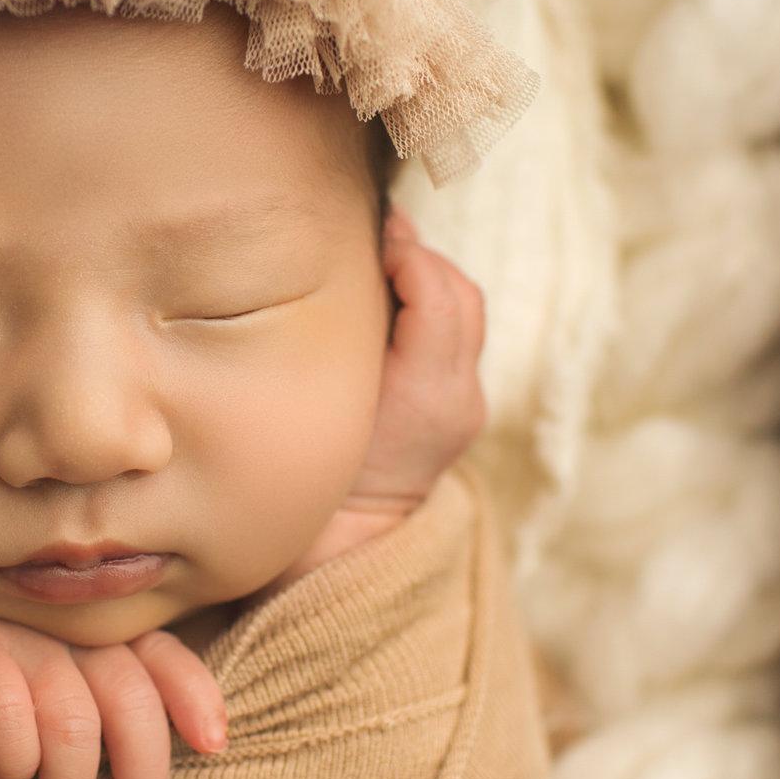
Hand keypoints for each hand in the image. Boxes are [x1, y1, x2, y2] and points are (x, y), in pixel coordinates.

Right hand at [0, 617, 227, 778]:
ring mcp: (17, 631)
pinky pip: (6, 711)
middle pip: (130, 703)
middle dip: (140, 778)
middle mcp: (68, 622)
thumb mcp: (61, 649)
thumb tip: (186, 747)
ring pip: (74, 724)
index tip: (212, 745)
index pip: (166, 657)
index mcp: (101, 620)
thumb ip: (110, 679)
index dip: (196, 698)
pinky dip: (17, 757)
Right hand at [279, 209, 488, 581]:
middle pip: (463, 296)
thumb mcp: (317, 396)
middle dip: (422, 258)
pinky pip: (458, 334)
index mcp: (427, 396)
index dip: (406, 254)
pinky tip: (390, 301)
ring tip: (382, 264)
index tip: (365, 240)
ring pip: (467, 310)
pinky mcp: (463, 405)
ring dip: (429, 278)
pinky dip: (431, 305)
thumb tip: (352, 258)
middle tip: (372, 241)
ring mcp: (467, 404)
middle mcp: (460, 398)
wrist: (342, 538)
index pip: (439, 296)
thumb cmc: (312, 468)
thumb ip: (345, 329)